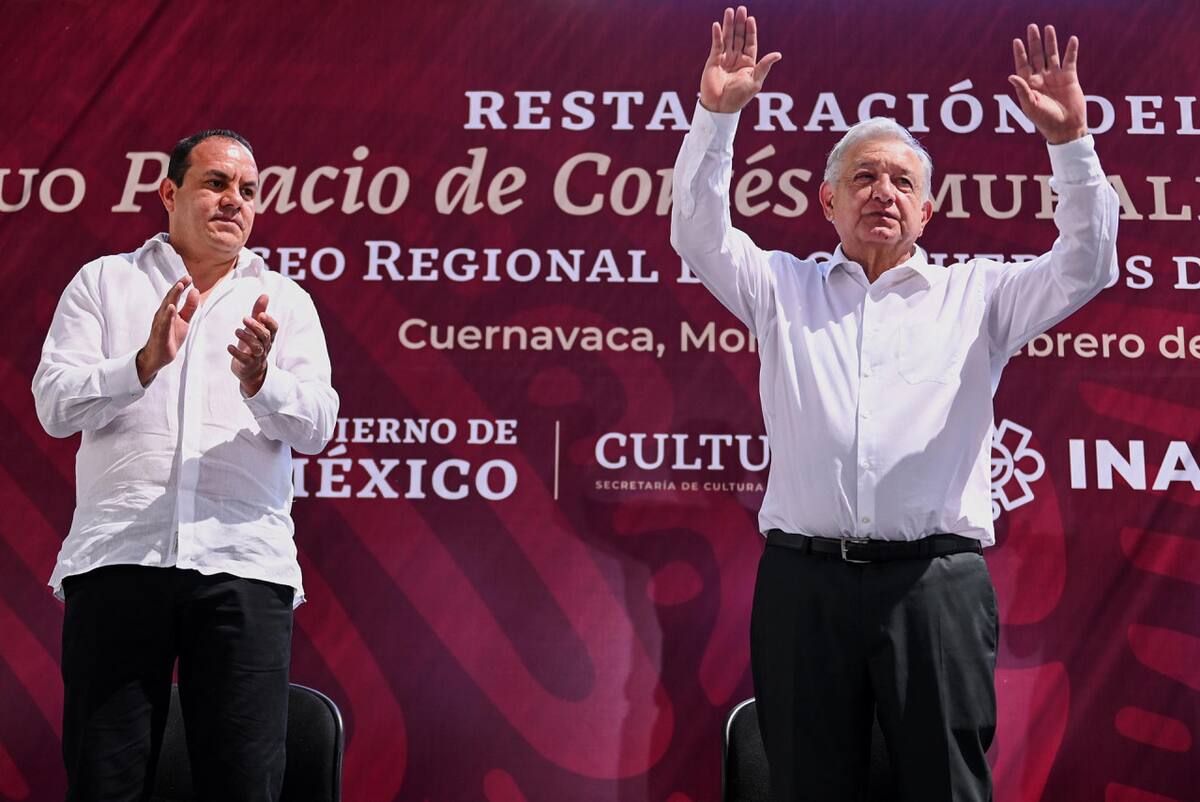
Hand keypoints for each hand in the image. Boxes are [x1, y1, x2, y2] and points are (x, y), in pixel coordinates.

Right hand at [136, 276, 198, 385]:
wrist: (159, 356)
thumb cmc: (170, 336)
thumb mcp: (184, 320)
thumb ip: (190, 307)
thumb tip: (196, 290)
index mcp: (168, 311)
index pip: (175, 296)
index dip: (181, 286)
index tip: (189, 276)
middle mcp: (162, 315)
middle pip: (170, 298)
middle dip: (177, 287)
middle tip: (186, 278)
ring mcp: (160, 324)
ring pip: (166, 308)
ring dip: (173, 297)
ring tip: (179, 286)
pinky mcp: (160, 334)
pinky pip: (163, 323)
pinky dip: (167, 315)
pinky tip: (171, 308)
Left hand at [228, 294, 276, 396]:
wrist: (251, 370)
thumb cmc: (253, 344)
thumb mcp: (255, 328)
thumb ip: (259, 312)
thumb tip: (265, 295)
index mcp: (268, 336)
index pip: (274, 328)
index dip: (269, 321)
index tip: (261, 314)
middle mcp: (265, 346)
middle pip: (265, 336)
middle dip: (256, 327)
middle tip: (244, 318)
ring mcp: (257, 356)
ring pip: (257, 347)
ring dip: (247, 338)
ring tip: (236, 331)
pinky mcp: (248, 365)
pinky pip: (245, 359)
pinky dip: (237, 353)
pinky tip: (230, 347)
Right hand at [699, 5, 780, 113]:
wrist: (720, 106)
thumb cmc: (738, 97)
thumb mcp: (754, 81)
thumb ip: (764, 66)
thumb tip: (778, 54)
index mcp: (748, 63)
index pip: (750, 43)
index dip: (751, 31)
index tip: (751, 19)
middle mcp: (736, 59)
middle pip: (738, 37)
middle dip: (740, 23)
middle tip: (741, 9)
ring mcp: (724, 59)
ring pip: (727, 38)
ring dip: (728, 25)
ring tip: (729, 11)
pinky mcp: (713, 61)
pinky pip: (716, 45)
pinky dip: (716, 35)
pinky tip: (717, 25)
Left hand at [1009, 24, 1086, 144]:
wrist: (1066, 127)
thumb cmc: (1045, 120)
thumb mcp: (1031, 106)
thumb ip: (1022, 90)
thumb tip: (1011, 75)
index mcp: (1029, 85)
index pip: (1023, 65)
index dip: (1020, 53)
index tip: (1017, 41)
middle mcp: (1041, 78)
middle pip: (1036, 56)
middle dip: (1034, 42)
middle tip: (1032, 27)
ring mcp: (1055, 76)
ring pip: (1052, 55)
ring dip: (1050, 42)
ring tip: (1048, 28)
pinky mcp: (1069, 77)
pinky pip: (1070, 60)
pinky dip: (1071, 50)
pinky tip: (1072, 39)